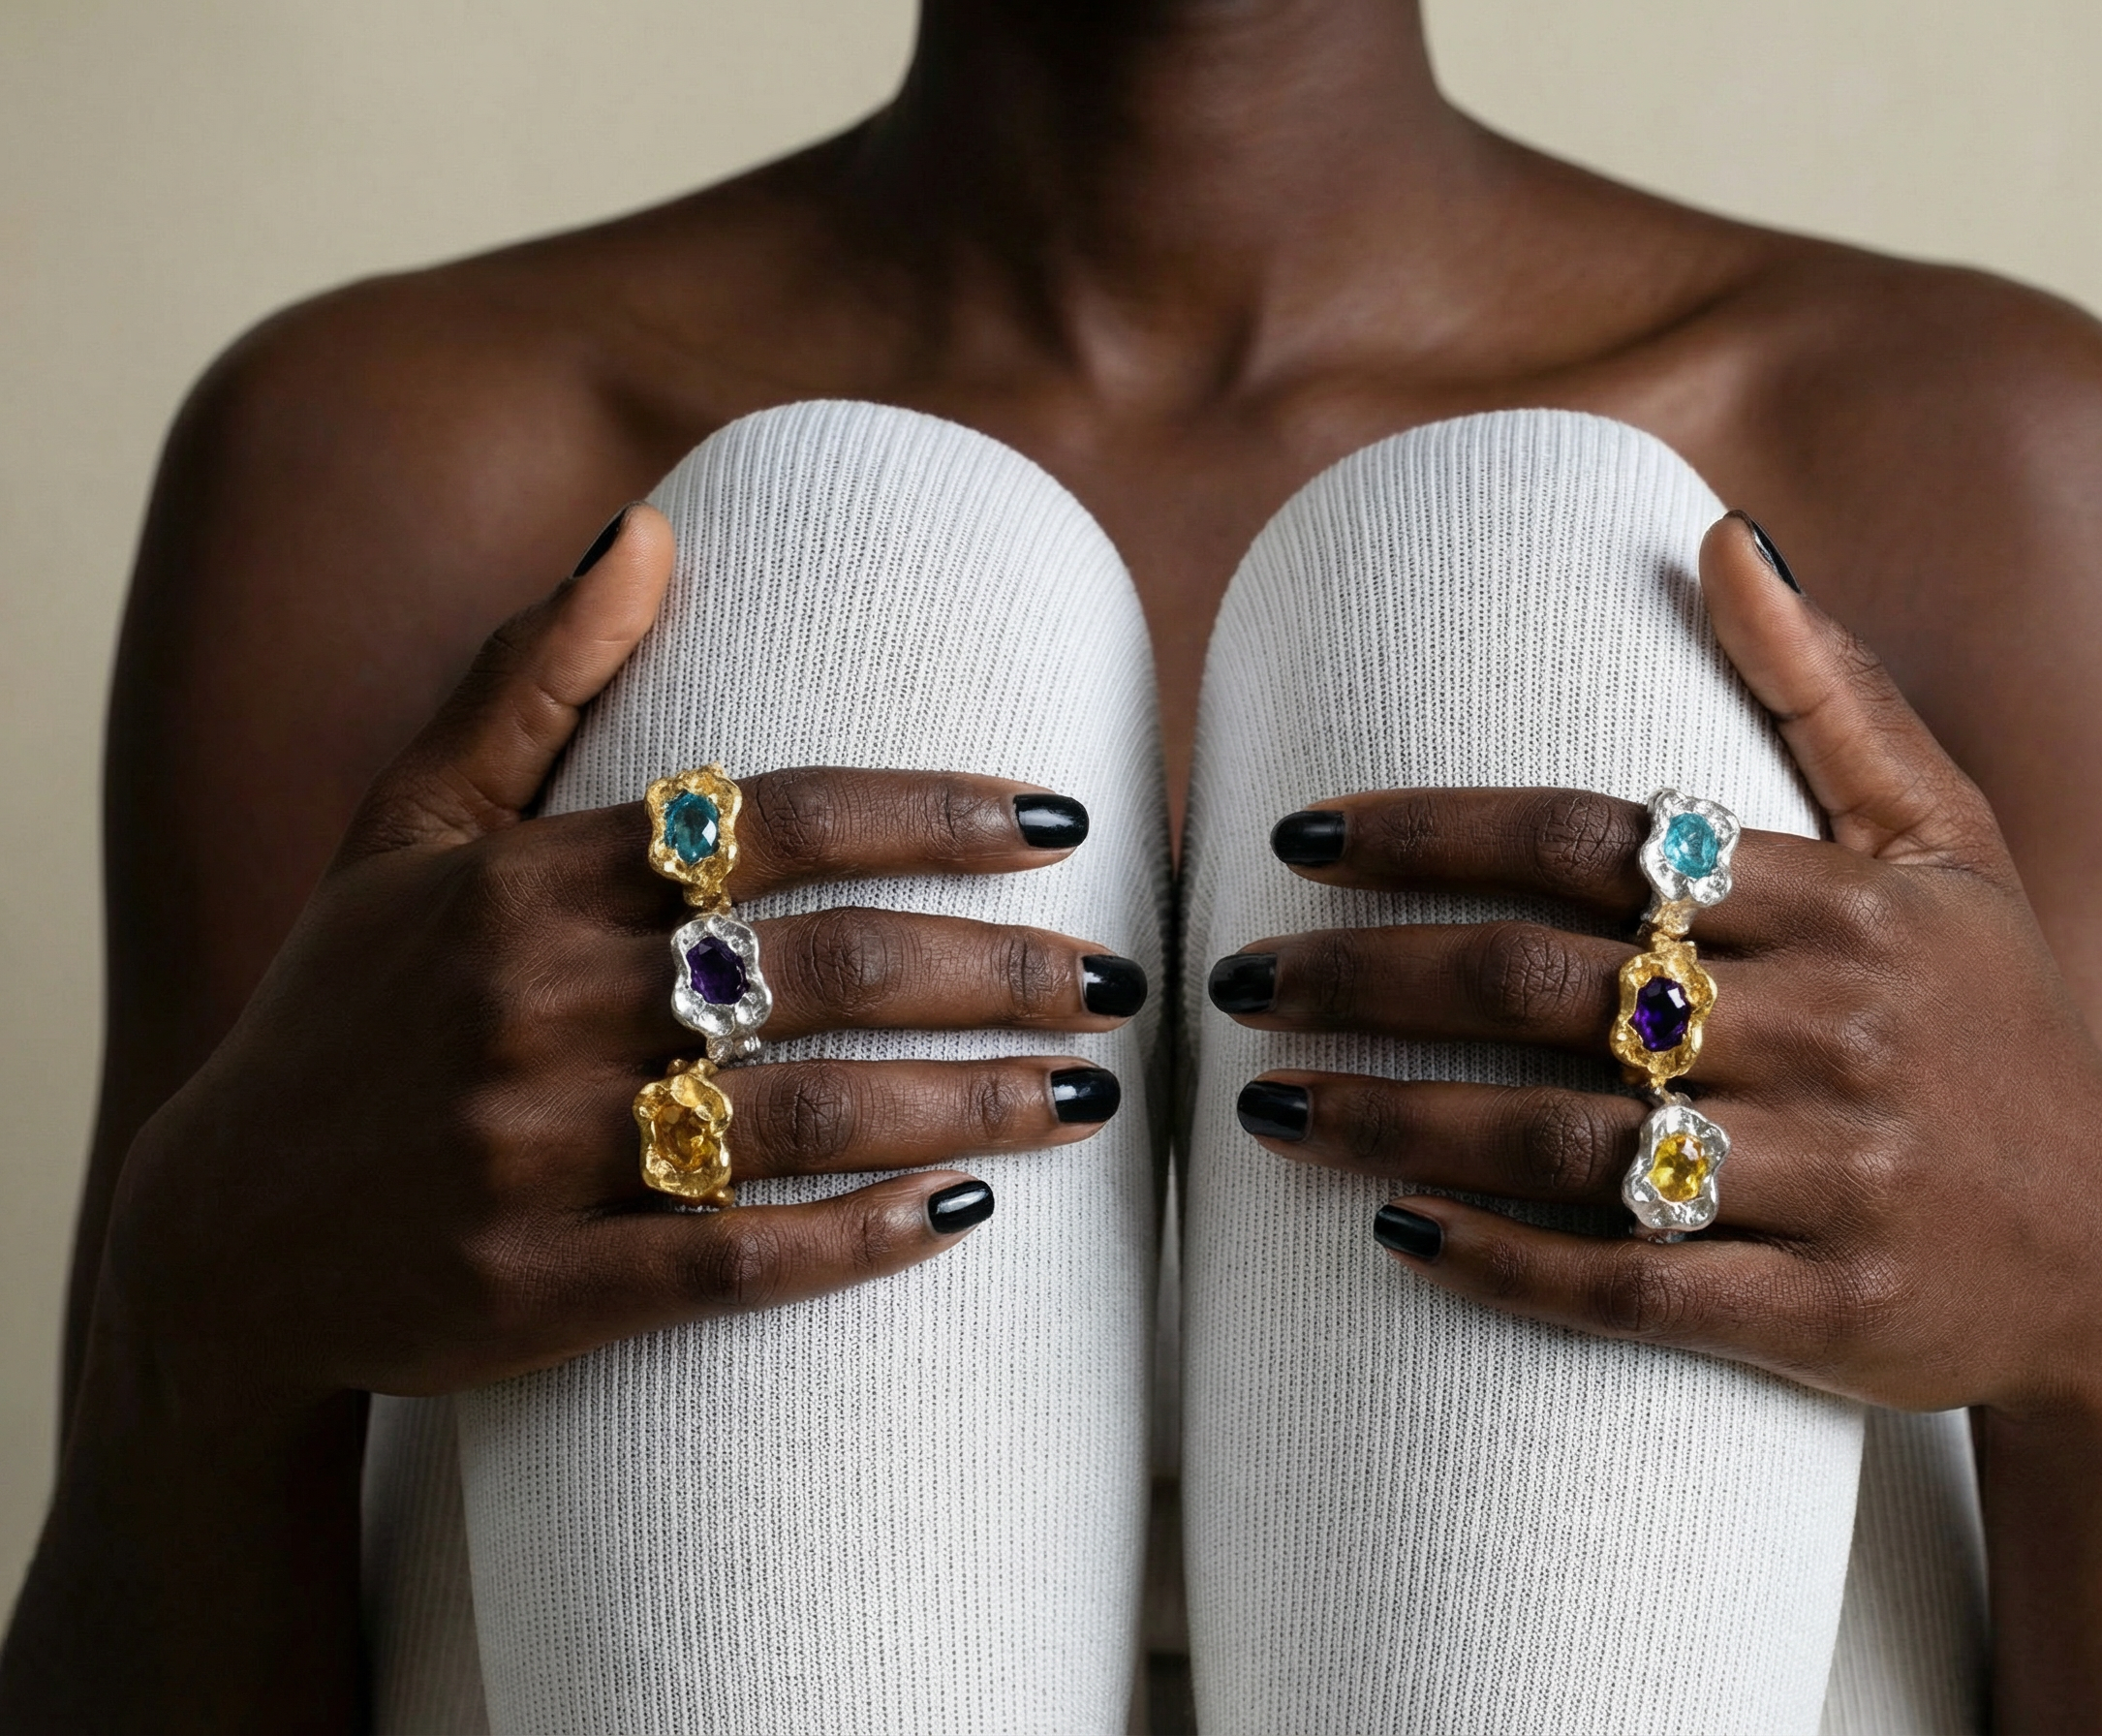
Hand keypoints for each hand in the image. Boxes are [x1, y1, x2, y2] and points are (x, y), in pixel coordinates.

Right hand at [94, 504, 1147, 1404]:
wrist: (218, 1240)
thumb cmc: (344, 1014)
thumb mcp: (406, 827)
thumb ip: (530, 678)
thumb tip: (647, 529)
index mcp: (525, 880)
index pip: (778, 818)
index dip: (937, 814)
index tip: (1061, 821)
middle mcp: (539, 1006)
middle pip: (829, 964)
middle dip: (1001, 967)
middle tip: (1121, 977)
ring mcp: (539, 1157)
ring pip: (808, 1114)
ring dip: (972, 1098)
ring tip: (1093, 1092)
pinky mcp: (542, 1292)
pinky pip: (736, 1262)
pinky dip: (860, 1239)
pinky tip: (963, 1214)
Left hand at [1211, 512, 2101, 1424]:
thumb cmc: (2000, 1023)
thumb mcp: (1948, 840)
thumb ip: (1831, 692)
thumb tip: (1723, 538)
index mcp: (1835, 904)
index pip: (1587, 840)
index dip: (1426, 831)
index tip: (1295, 839)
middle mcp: (1827, 1029)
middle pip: (1540, 982)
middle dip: (1363, 974)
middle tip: (1238, 978)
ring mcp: (1827, 1175)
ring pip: (1560, 1138)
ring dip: (1392, 1119)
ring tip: (1266, 1107)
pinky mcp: (1821, 1306)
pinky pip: (1632, 1286)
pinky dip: (1505, 1264)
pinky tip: (1398, 1237)